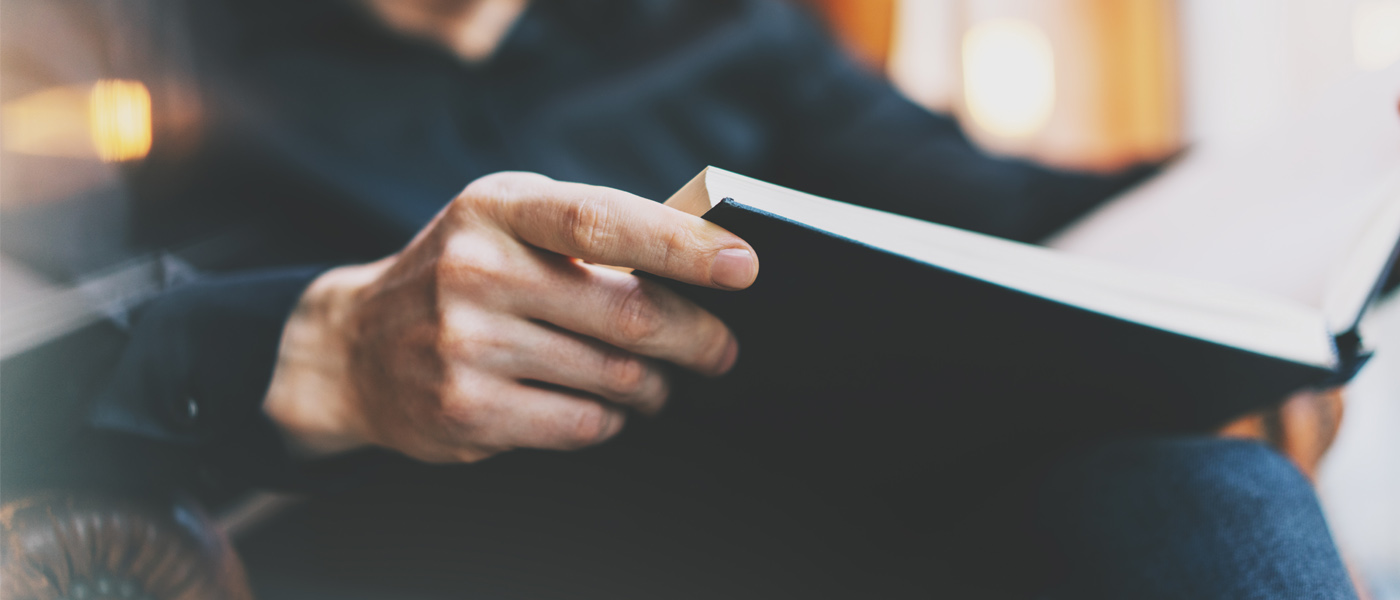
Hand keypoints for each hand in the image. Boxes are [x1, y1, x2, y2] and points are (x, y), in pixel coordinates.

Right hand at [262, 172, 757, 461]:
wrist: (355, 345)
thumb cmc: (464, 272)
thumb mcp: (508, 223)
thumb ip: (591, 230)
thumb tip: (705, 256)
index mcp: (496, 209)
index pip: (601, 221)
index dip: (680, 245)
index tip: (743, 266)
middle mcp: (475, 271)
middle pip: (626, 314)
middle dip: (695, 338)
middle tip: (721, 350)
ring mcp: (464, 344)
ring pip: (613, 377)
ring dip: (653, 386)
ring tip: (655, 381)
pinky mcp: (465, 410)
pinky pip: (582, 424)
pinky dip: (609, 418)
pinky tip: (602, 405)